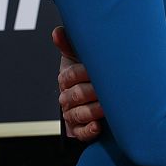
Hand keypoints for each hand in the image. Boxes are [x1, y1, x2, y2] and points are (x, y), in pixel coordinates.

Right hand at [52, 26, 104, 141]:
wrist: (99, 96)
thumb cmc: (90, 71)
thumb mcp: (81, 56)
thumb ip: (71, 44)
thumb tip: (57, 31)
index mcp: (67, 78)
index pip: (69, 75)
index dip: (82, 72)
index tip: (97, 69)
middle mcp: (67, 97)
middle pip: (76, 95)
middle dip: (92, 91)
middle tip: (108, 88)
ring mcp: (72, 114)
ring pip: (79, 114)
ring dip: (93, 111)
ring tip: (107, 106)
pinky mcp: (78, 130)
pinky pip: (81, 133)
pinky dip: (89, 130)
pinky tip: (98, 126)